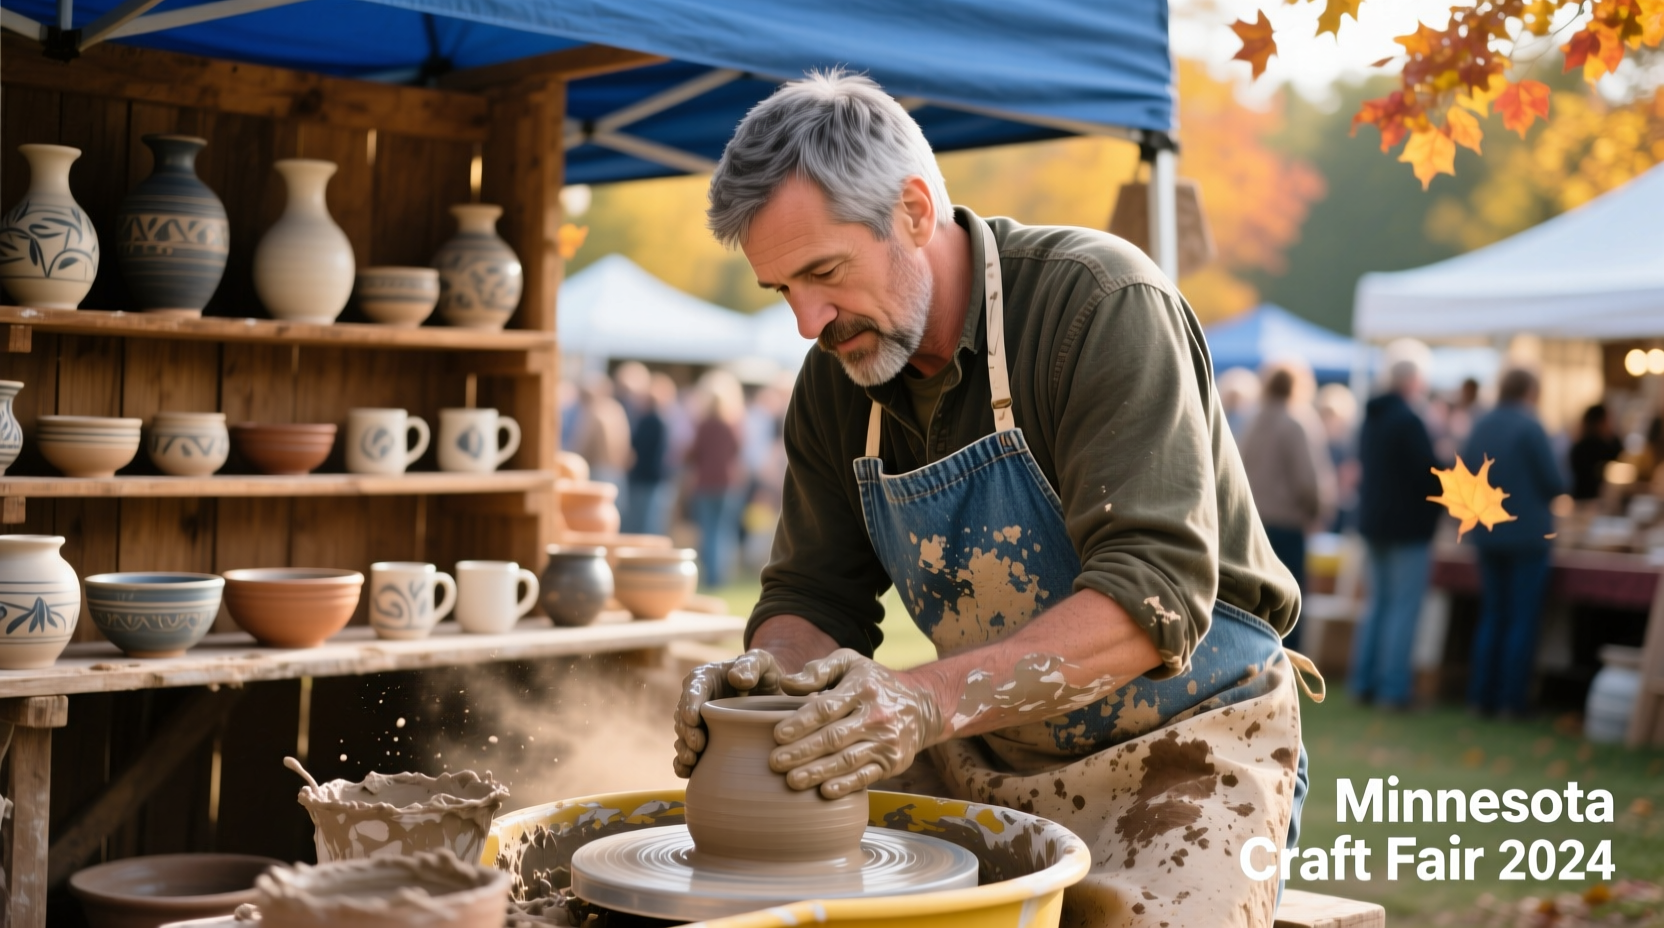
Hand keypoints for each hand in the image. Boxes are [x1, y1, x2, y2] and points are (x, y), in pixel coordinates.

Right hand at [673, 649, 783, 777]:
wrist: (768, 694)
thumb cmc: (762, 674)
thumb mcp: (762, 662)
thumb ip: (751, 665)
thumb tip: (738, 679)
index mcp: (703, 678)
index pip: (693, 691)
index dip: (690, 705)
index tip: (693, 719)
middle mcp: (694, 701)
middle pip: (684, 718)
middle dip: (687, 733)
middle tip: (698, 745)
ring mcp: (696, 723)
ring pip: (683, 738)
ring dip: (684, 750)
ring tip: (692, 761)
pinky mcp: (701, 740)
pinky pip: (687, 753)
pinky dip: (684, 764)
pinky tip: (687, 773)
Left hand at [770, 649, 943, 798]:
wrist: (921, 706)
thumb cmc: (873, 683)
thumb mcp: (850, 663)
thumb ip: (818, 670)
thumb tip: (786, 683)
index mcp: (862, 688)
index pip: (826, 708)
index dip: (801, 723)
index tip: (777, 735)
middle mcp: (876, 715)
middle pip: (833, 737)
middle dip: (802, 752)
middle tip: (776, 762)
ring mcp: (886, 741)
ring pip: (847, 760)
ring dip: (818, 772)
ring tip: (792, 780)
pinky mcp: (892, 762)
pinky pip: (866, 776)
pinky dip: (846, 785)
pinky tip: (825, 791)